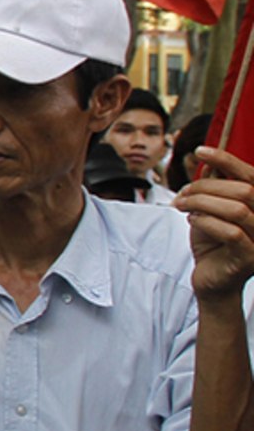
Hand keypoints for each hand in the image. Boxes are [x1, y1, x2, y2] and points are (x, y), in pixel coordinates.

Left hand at [178, 147, 253, 300]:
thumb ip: (214, 188)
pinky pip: (231, 232)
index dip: (227, 160)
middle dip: (206, 186)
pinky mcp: (251, 258)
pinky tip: (192, 220)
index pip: (252, 176)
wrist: (211, 279)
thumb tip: (207, 161)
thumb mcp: (211, 209)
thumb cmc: (212, 242)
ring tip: (182, 205)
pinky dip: (206, 221)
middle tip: (183, 192)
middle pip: (244, 190)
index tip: (200, 151)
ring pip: (237, 210)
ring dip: (202, 203)